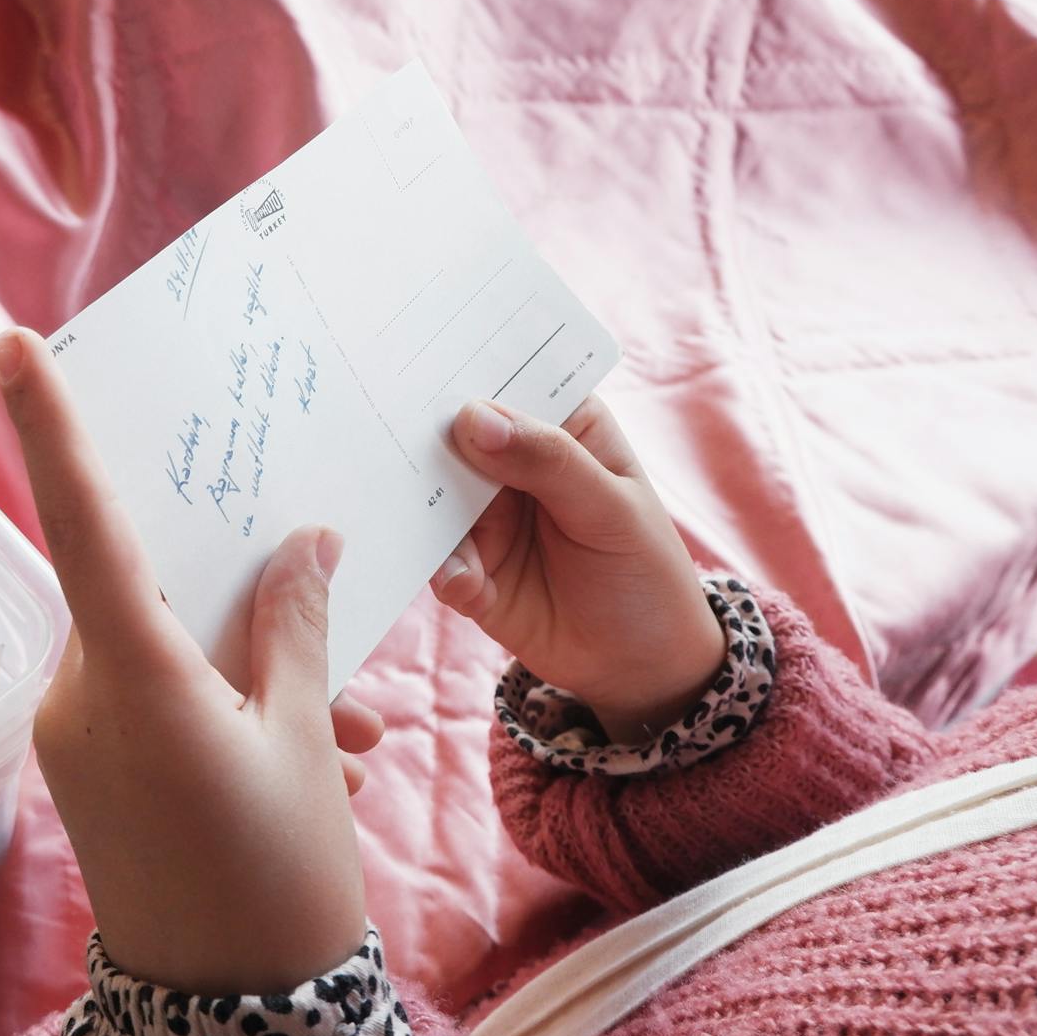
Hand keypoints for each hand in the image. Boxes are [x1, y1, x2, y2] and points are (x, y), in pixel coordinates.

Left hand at [0, 327, 373, 995]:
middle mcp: (80, 698)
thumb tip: (305, 542)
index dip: (50, 427)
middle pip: (142, 583)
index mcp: (132, 678)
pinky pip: (153, 699)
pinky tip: (315, 754)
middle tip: (305, 570)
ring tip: (349, 729)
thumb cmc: (278, 880)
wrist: (231, 1024)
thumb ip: (298, 627)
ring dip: (251, 669)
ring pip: (161, 649)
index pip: (82, 524)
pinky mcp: (87, 772)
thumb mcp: (305, 742)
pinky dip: (225, 708)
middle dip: (231, 585)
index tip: (13, 344)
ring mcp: (75, 740)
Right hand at [430, 395, 725, 742]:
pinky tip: (465, 582)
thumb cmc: (644, 573)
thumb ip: (548, 462)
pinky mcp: (465, 567)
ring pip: (433, 497)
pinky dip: (440, 566)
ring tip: (440, 532)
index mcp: (559, 427)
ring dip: (425, 510)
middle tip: (392, 442)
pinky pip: (436, 557)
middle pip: (454, 437)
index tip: (421, 367)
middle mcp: (513, 463)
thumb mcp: (611, 510)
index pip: (508, 384)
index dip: (467, 373)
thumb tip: (473, 418)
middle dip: (423, 441)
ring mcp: (484, 516)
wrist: (640, 668)